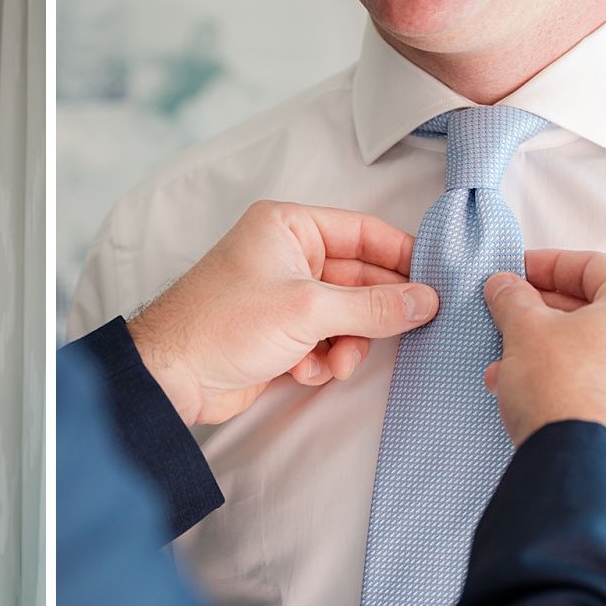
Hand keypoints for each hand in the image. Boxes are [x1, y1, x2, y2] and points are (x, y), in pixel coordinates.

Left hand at [125, 200, 438, 424]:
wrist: (171, 377)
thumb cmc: (222, 325)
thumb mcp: (308, 309)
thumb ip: (374, 306)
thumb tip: (426, 301)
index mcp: (288, 227)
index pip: (364, 232)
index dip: (402, 258)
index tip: (434, 284)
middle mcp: (286, 257)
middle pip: (359, 280)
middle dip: (373, 314)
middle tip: (404, 331)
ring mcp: (282, 298)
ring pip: (345, 317)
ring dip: (347, 345)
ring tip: (334, 362)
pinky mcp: (278, 336)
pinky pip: (323, 343)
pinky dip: (321, 360)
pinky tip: (304, 371)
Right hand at [483, 249, 605, 468]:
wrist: (582, 468)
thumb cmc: (563, 389)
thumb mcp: (525, 330)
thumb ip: (513, 299)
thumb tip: (505, 286)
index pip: (593, 267)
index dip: (546, 264)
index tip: (513, 272)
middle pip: (596, 310)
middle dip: (542, 312)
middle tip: (505, 315)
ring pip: (595, 352)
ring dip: (547, 350)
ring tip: (503, 364)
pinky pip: (600, 386)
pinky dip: (564, 381)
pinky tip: (526, 393)